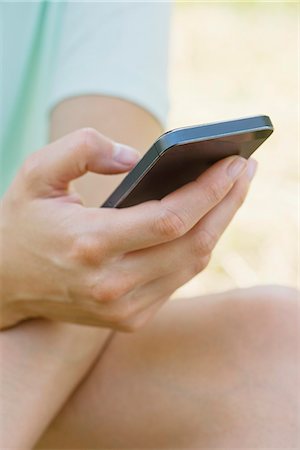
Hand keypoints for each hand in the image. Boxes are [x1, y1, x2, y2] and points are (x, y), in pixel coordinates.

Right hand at [0, 128, 255, 330]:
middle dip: (227, 204)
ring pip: (192, 264)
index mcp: (89, 244)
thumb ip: (83, 149)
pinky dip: (197, 248)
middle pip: (193, 243)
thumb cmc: (23, 222)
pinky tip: (206, 221)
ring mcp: (123, 307)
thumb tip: (136, 158)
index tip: (235, 164)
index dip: (209, 190)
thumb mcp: (36, 173)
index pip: (170, 219)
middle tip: (246, 172)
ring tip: (233, 192)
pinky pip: (178, 279)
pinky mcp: (130, 318)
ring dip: (218, 225)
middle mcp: (111, 284)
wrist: (6, 283)